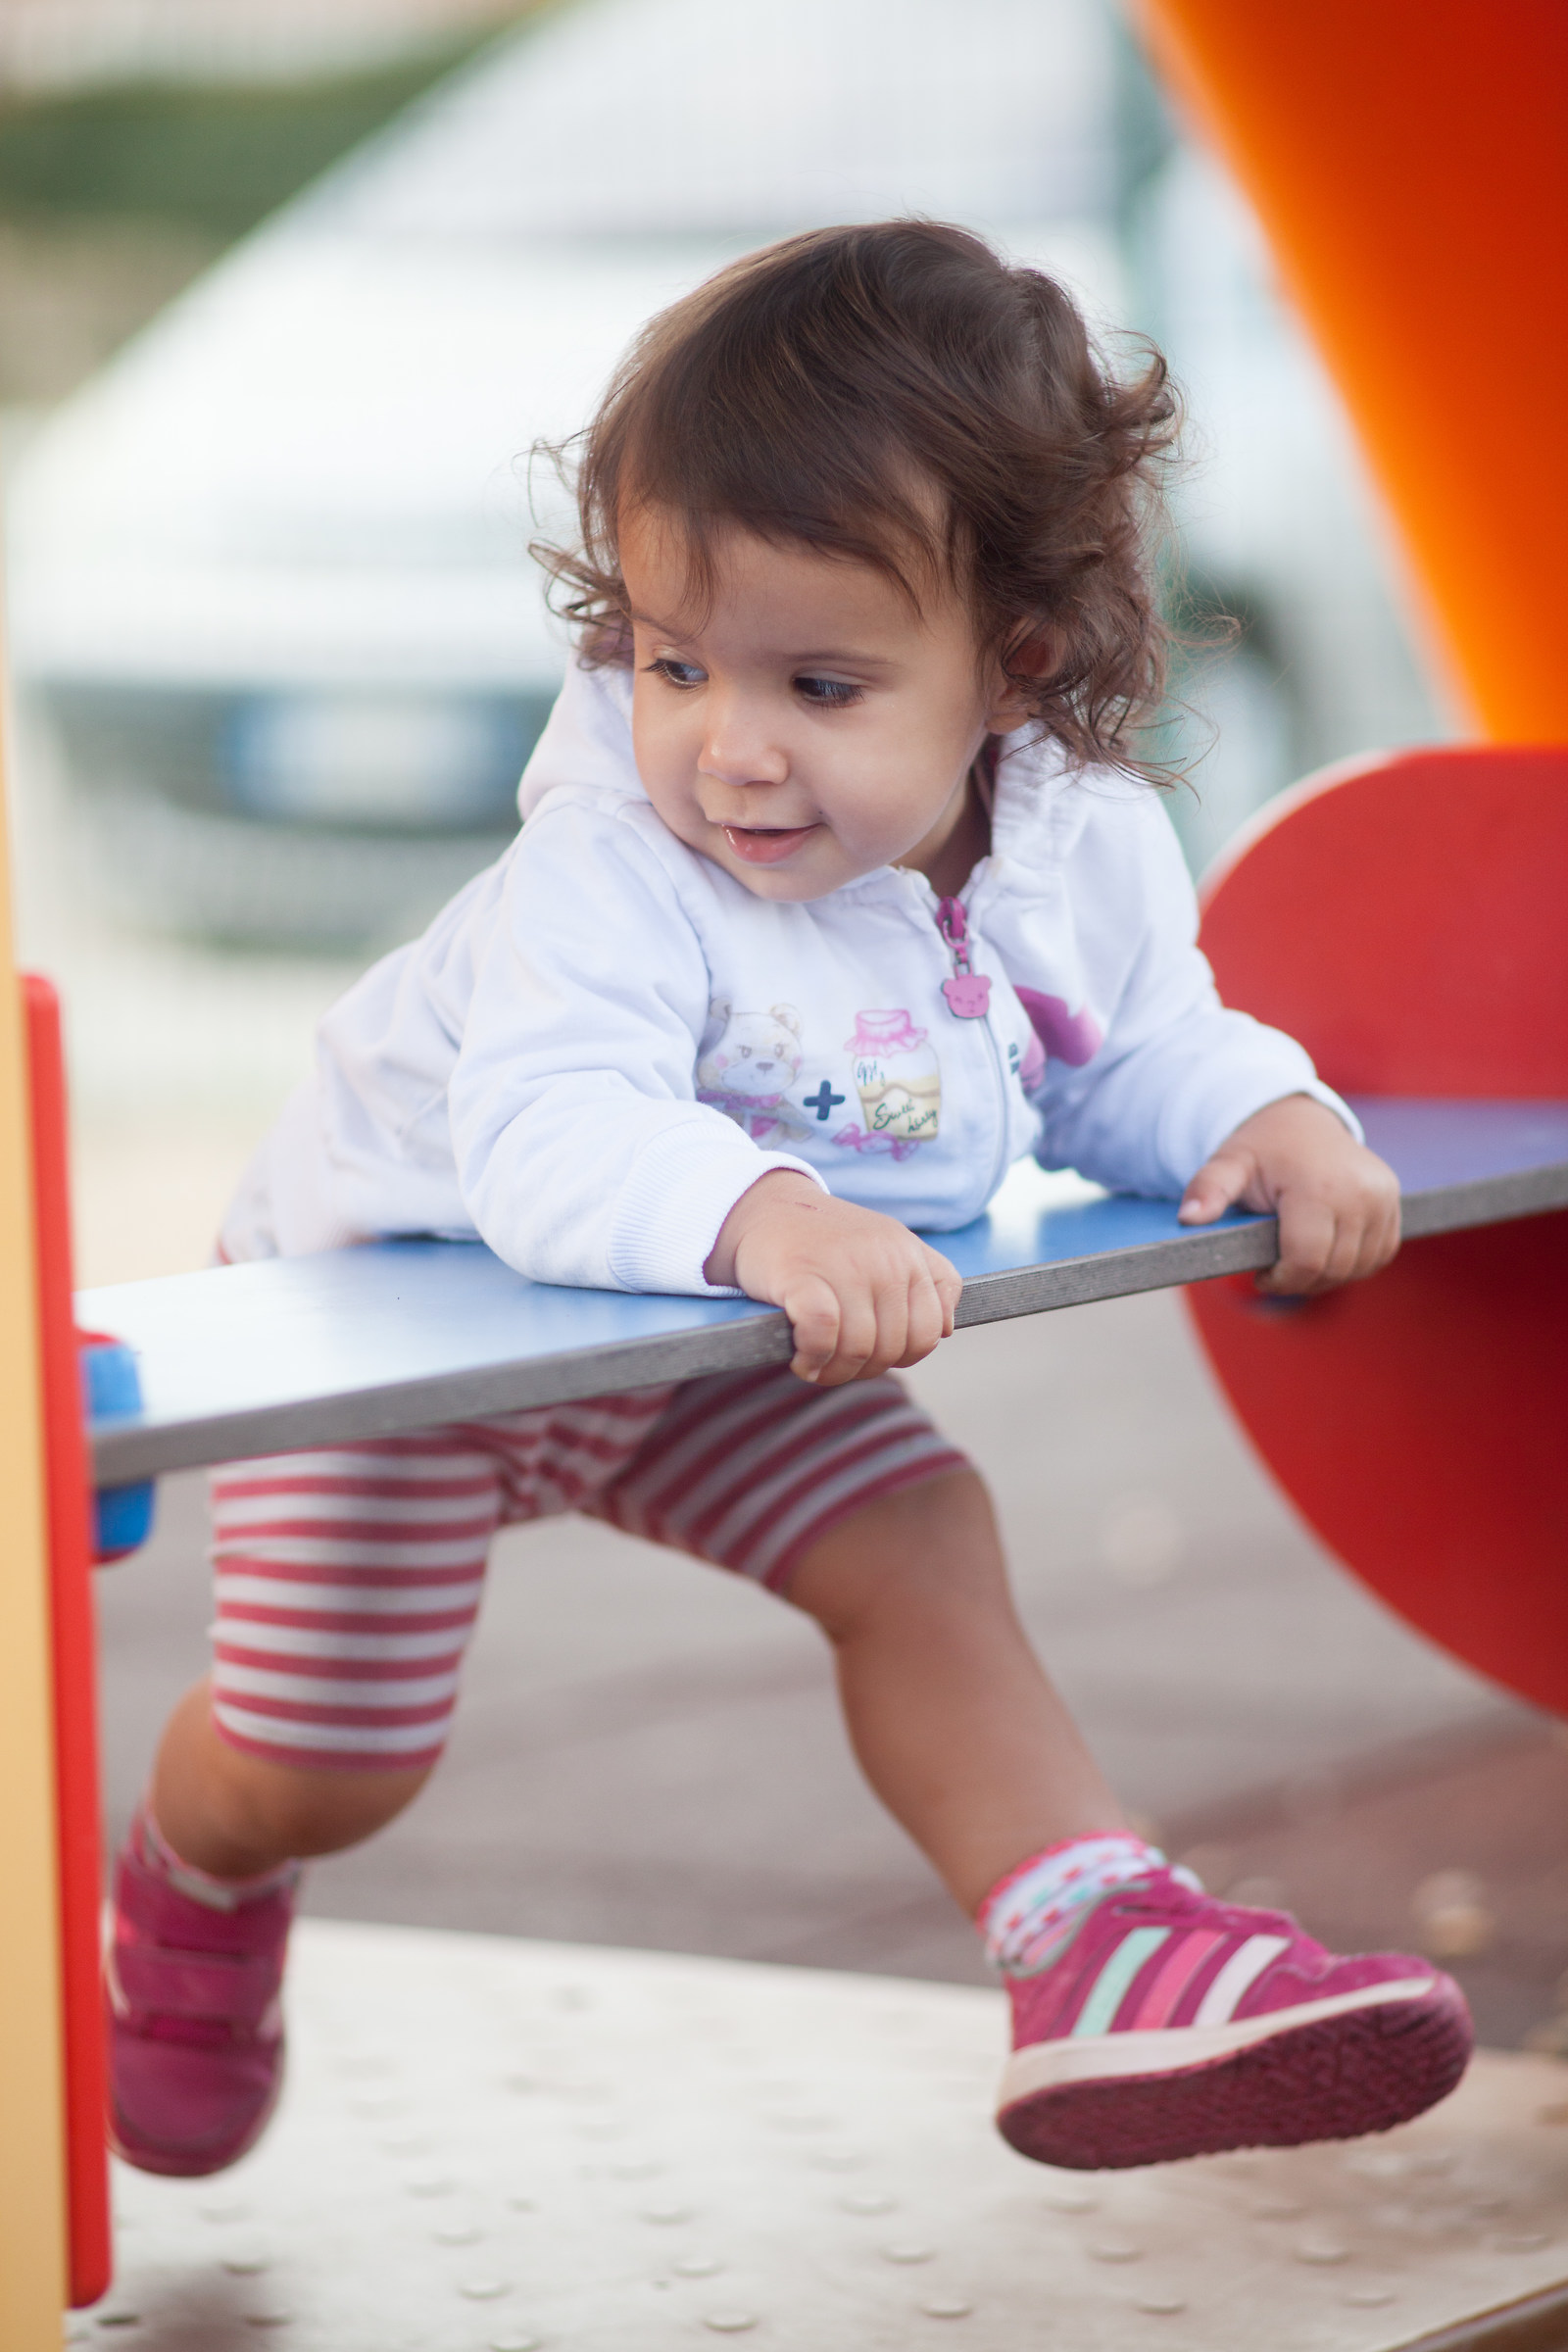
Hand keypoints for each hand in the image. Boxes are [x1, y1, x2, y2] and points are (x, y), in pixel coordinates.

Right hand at [705, 1172, 962, 1382]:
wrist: (762, 1207)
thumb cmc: (825, 1238)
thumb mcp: (887, 1244)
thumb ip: (929, 1279)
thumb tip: (946, 1329)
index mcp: (908, 1254)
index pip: (930, 1331)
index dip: (903, 1357)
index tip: (874, 1354)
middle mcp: (884, 1258)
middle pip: (891, 1347)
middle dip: (863, 1368)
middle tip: (836, 1363)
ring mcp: (844, 1265)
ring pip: (859, 1348)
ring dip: (834, 1371)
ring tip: (816, 1365)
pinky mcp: (802, 1275)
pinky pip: (823, 1334)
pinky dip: (812, 1358)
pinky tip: (802, 1359)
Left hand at [1177, 1094, 1400, 1295]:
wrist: (1300, 1121)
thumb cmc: (1261, 1148)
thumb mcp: (1228, 1164)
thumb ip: (1208, 1190)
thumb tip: (1188, 1218)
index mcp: (1318, 1186)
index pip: (1307, 1261)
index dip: (1281, 1280)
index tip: (1261, 1274)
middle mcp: (1360, 1192)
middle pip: (1333, 1270)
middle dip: (1300, 1281)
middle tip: (1275, 1268)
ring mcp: (1383, 1198)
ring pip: (1358, 1268)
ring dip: (1327, 1276)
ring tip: (1297, 1256)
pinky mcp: (1394, 1203)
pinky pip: (1379, 1255)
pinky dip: (1352, 1263)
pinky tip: (1325, 1248)